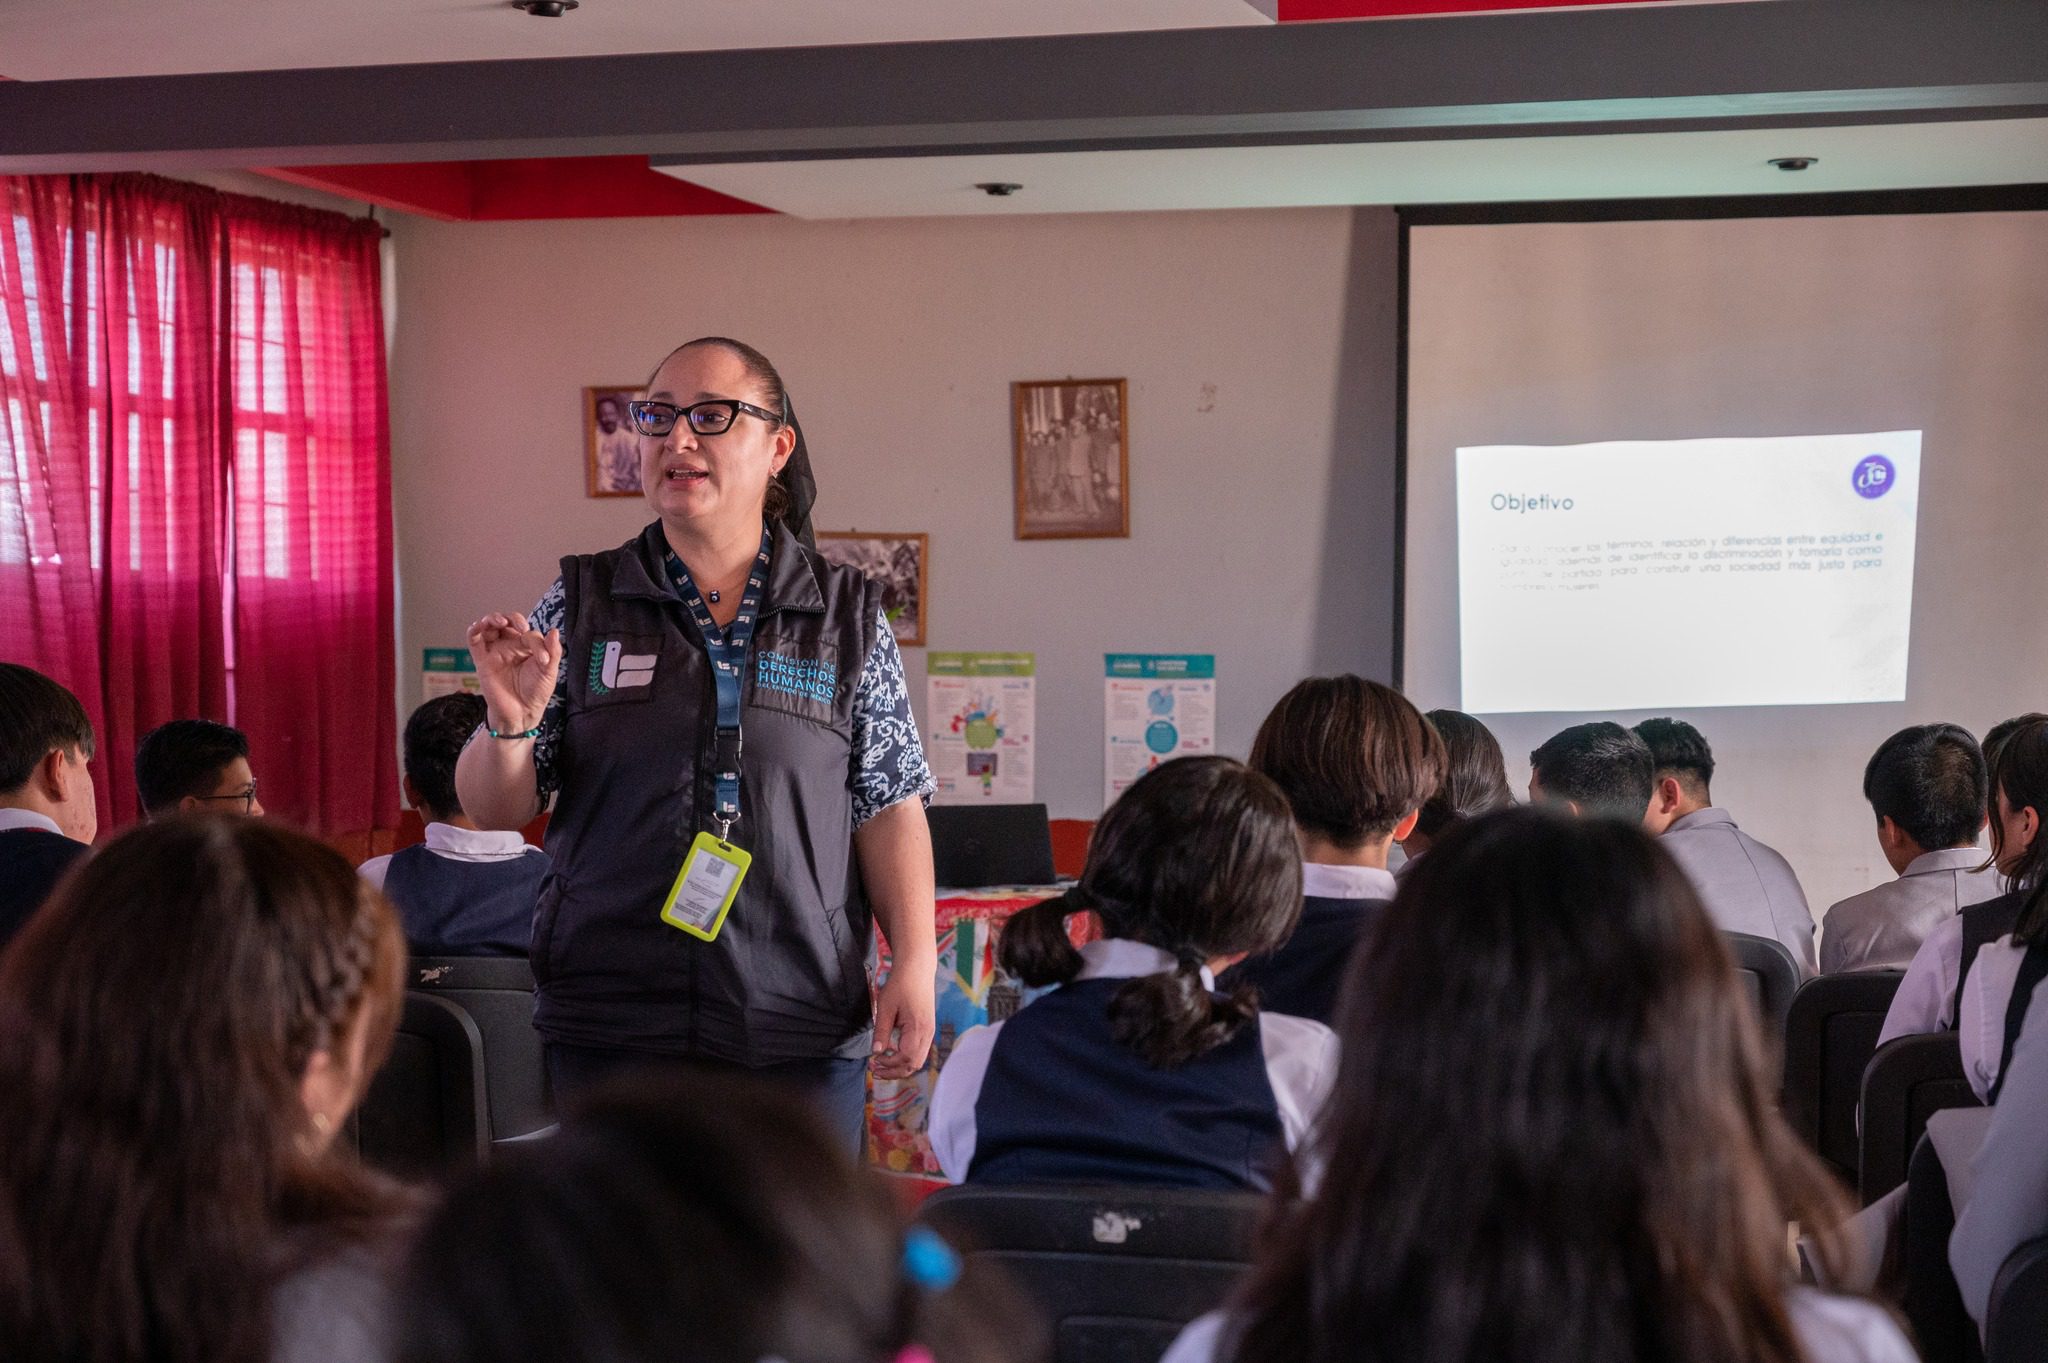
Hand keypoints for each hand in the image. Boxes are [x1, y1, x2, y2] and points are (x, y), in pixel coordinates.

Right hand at [466, 612, 561, 733]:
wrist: (521, 714)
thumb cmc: (536, 693)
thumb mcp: (549, 672)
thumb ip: (552, 652)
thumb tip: (554, 631)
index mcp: (527, 647)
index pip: (529, 634)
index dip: (537, 643)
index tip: (544, 661)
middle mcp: (510, 646)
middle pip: (507, 622)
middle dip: (513, 618)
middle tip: (522, 628)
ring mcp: (495, 652)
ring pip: (489, 626)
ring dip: (492, 618)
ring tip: (501, 622)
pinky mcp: (482, 661)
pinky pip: (474, 641)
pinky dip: (474, 630)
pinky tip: (479, 626)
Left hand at [870, 954, 936, 1080]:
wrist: (917, 969)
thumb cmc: (900, 985)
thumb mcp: (885, 1007)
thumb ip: (881, 1031)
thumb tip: (876, 1052)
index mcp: (918, 1028)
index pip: (906, 1058)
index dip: (889, 1064)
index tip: (874, 1060)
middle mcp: (928, 1033)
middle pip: (914, 1064)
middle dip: (894, 1072)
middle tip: (875, 1070)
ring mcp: (929, 1032)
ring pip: (918, 1060)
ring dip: (900, 1067)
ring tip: (882, 1066)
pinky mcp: (927, 1029)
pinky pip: (919, 1051)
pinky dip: (906, 1058)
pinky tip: (893, 1055)